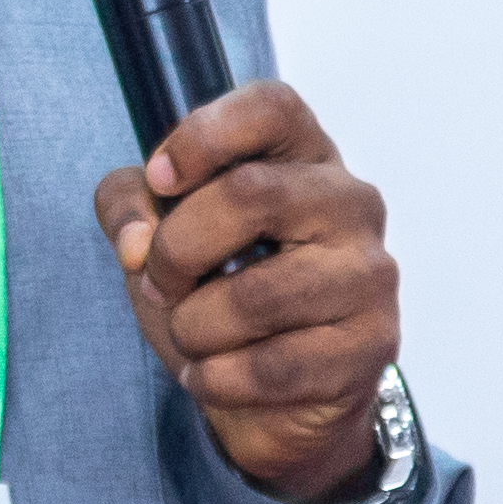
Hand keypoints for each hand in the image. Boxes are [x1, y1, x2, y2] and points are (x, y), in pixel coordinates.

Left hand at [98, 79, 399, 503]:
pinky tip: (216, 375)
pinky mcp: (372, 344)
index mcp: (304, 155)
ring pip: (254, 296)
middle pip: (247, 194)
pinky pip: (271, 365)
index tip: (160, 179)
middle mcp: (350, 203)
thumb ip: (130, 207)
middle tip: (160, 283)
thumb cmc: (225, 296)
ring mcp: (368, 274)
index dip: (201, 136)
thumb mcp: (162, 236)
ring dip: (195, 328)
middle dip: (175, 250)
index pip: (269, 107)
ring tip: (195, 337)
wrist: (279, 396)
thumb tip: (137, 237)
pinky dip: (218, 378)